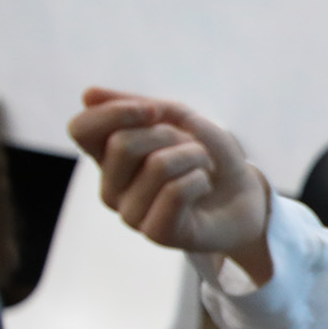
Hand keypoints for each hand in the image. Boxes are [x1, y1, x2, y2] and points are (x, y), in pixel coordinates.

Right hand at [66, 88, 274, 281]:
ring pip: (157, 165)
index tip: (154, 110)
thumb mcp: (179, 118)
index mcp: (107, 158)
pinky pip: (176, 191)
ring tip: (202, 167)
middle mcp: (110, 188)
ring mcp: (130, 214)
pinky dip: (200, 179)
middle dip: (170, 134)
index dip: (115, 111)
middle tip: (192, 147)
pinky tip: (203, 188)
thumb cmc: (209, 156)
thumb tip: (88, 94)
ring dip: (194, 156)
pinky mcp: (156, 234)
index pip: (81, 129)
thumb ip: (136, 105)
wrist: (246, 196)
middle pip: (122, 143)